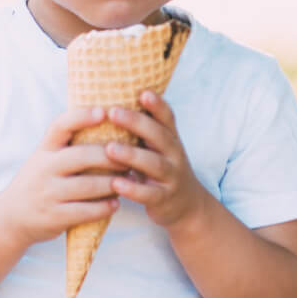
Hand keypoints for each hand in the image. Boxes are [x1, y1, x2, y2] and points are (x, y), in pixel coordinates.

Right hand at [0, 107, 121, 246]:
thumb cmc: (38, 182)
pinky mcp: (54, 216)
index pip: (60, 126)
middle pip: (82, 156)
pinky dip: (104, 207)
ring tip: (130, 180)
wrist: (10, 218)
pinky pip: (85, 211)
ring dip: (113, 183)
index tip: (104, 111)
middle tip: (132, 157)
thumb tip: (105, 121)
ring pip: (88, 186)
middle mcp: (44, 168)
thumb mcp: (43, 159)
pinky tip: (116, 203)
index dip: (81, 116)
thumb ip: (66, 145)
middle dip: (111, 156)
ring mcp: (48, 193)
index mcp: (44, 150)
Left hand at [103, 91, 207, 227]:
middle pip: (158, 135)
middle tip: (113, 112)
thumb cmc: (161, 168)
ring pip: (154, 164)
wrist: (187, 205)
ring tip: (110, 148)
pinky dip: (133, 189)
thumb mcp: (158, 147)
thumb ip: (143, 130)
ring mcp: (171, 177)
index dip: (157, 104)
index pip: (167, 117)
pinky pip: (149, 194)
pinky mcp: (164, 199)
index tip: (143, 92)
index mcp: (170, 139)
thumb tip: (110, 102)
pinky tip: (116, 184)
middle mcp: (174, 155)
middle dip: (136, 123)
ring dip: (131, 155)